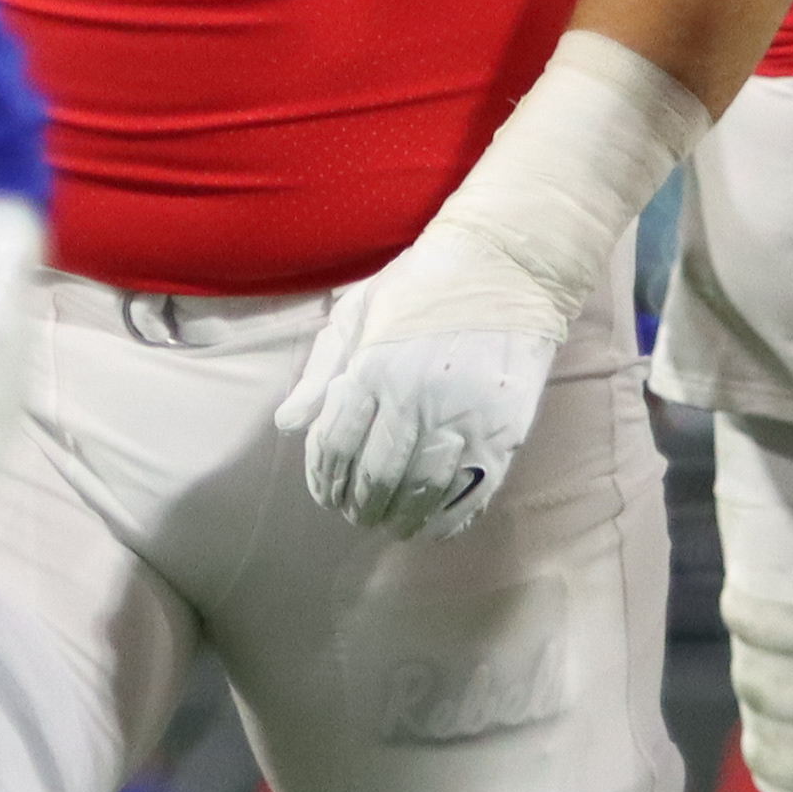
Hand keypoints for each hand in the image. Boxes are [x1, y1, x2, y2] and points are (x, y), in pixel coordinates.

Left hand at [275, 222, 560, 538]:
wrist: (506, 265)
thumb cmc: (423, 283)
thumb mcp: (357, 310)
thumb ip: (321, 372)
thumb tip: (286, 424)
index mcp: (372, 367)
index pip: (334, 445)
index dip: (324, 480)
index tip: (325, 495)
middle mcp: (414, 397)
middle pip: (375, 477)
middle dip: (358, 506)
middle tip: (355, 517)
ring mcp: (463, 416)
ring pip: (421, 491)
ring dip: (399, 518)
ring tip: (390, 525)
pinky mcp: (504, 430)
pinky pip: (471, 492)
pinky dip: (447, 519)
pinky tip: (432, 526)